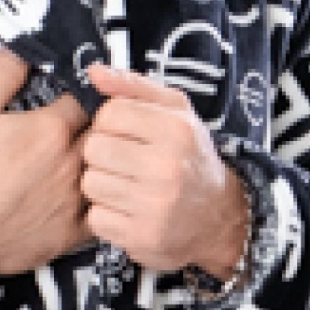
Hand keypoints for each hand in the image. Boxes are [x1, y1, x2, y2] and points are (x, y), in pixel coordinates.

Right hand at [0, 46, 91, 277]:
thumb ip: (2, 75)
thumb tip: (21, 51)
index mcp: (52, 129)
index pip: (88, 100)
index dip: (82, 97)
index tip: (73, 101)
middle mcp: (71, 163)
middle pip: (104, 136)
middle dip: (95, 129)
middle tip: (80, 131)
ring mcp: (74, 200)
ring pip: (105, 175)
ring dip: (97, 167)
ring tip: (81, 165)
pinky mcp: (70, 234)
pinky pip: (99, 214)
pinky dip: (95, 204)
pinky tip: (80, 200)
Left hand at [78, 65, 249, 279]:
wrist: (218, 218)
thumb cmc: (190, 158)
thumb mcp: (176, 113)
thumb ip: (134, 87)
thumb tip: (93, 72)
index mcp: (175, 130)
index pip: (109, 114)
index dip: (109, 123)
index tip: (124, 134)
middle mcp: (166, 167)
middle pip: (94, 148)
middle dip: (103, 154)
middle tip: (123, 163)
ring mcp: (153, 205)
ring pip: (91, 183)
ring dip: (102, 185)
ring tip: (125, 186)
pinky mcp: (142, 236)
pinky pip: (96, 218)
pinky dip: (107, 215)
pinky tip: (127, 210)